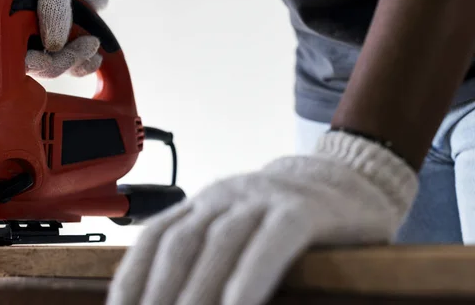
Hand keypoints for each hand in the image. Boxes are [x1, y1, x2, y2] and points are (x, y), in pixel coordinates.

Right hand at [7, 0, 126, 77]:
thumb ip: (53, 3)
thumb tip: (52, 45)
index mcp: (7, 4)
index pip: (4, 42)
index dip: (23, 56)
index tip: (46, 56)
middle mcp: (20, 23)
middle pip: (30, 61)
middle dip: (57, 61)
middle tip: (83, 46)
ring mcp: (42, 34)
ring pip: (51, 66)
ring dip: (74, 62)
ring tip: (93, 43)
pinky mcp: (62, 42)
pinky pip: (68, 66)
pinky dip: (82, 66)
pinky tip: (95, 56)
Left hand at [106, 131, 417, 304]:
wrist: (344, 181)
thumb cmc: (283, 219)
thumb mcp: (236, 229)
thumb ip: (206, 256)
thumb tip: (168, 296)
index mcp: (204, 204)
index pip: (155, 238)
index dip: (132, 278)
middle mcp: (226, 197)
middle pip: (179, 246)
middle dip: (157, 295)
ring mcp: (264, 200)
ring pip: (219, 244)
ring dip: (196, 294)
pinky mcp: (302, 212)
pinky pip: (270, 245)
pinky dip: (248, 280)